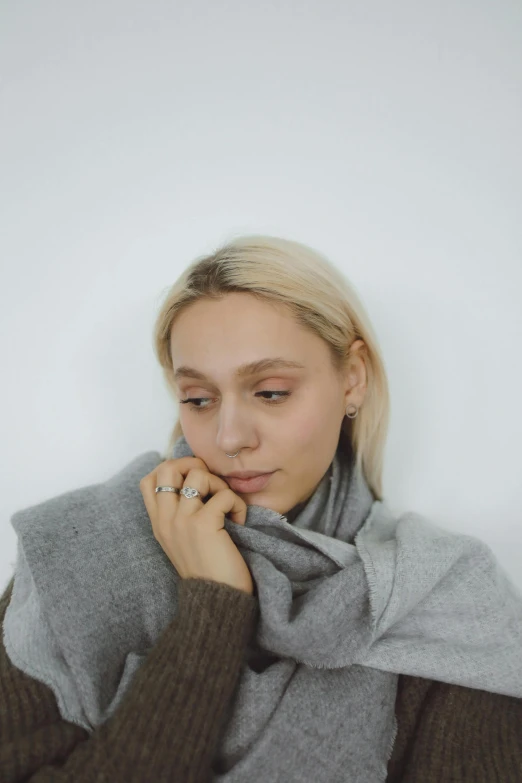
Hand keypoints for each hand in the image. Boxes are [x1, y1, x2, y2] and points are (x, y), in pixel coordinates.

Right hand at [140, 456, 253, 594]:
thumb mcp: (182, 540)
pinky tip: (239, 521)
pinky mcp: (203, 524)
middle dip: (193, 465)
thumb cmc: (208, 569)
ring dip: (219, 484)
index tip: (192, 482)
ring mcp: (182, 520)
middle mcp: (165, 519)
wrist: (217, 600)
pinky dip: (237, 504)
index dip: (172, 470)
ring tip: (227, 505)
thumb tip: (196, 482)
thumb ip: (180, 515)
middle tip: (210, 484)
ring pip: (198, 474)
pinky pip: (223, 494)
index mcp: (158, 523)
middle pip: (167, 467)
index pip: (148, 480)